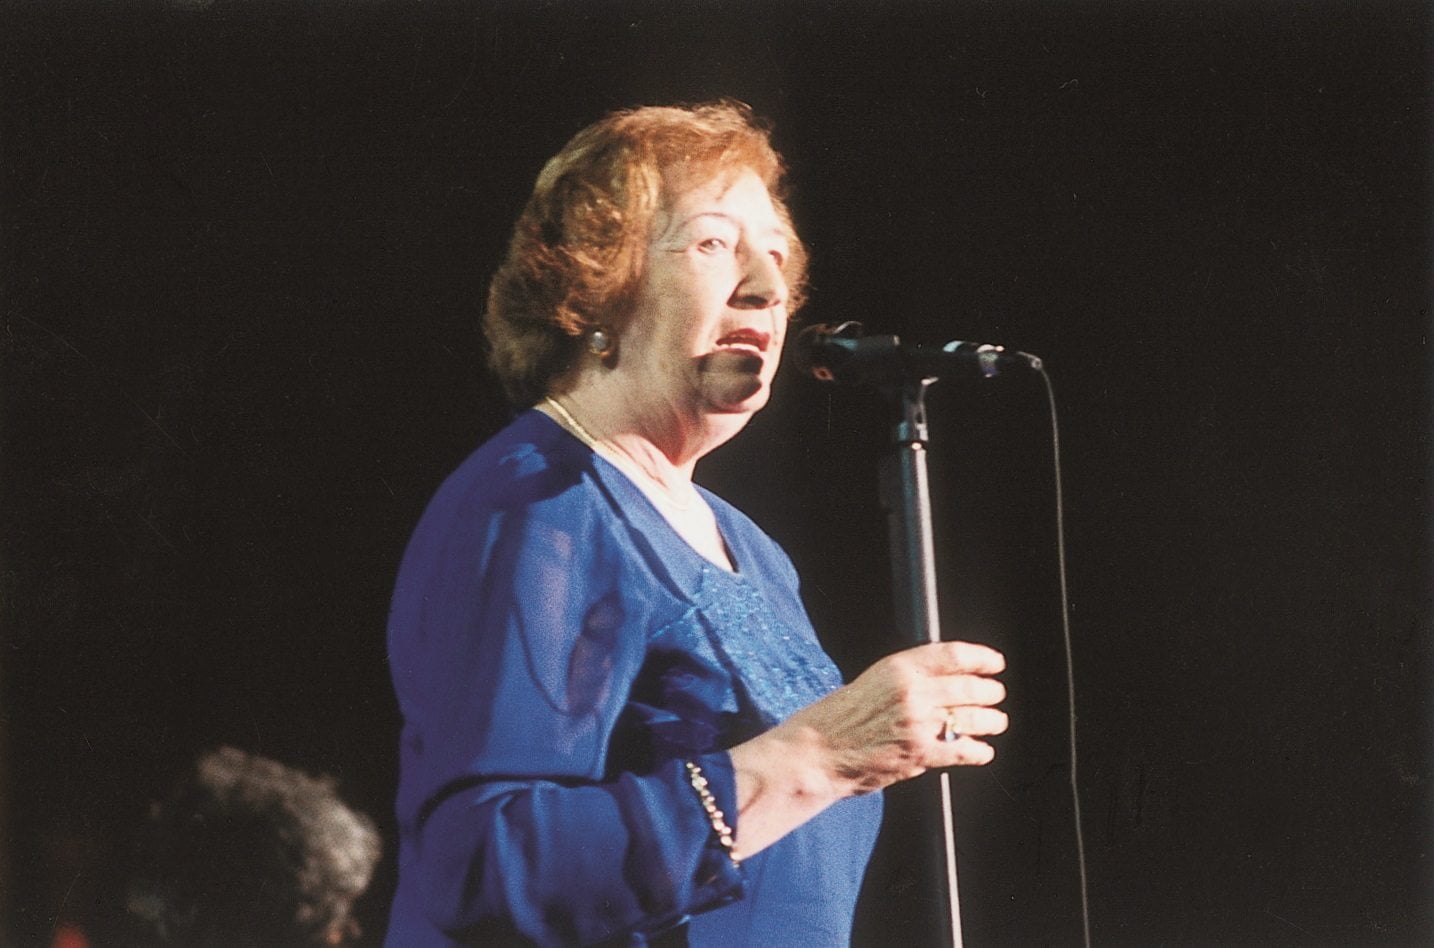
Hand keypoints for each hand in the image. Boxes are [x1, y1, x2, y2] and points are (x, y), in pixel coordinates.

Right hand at [727, 640, 1006, 858]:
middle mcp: (913, 691)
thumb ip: (906, 681)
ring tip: (996, 722)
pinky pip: (964, 750)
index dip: (981, 658)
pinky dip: (979, 751)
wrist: (815, 753)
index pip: (954, 655)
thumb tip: (942, 684)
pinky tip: (982, 751)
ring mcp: (918, 723)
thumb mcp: (871, 683)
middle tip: (996, 695)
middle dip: (990, 692)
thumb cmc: (834, 719)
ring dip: (990, 721)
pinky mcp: (920, 754)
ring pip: (973, 718)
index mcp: (898, 667)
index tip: (994, 662)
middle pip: (970, 687)